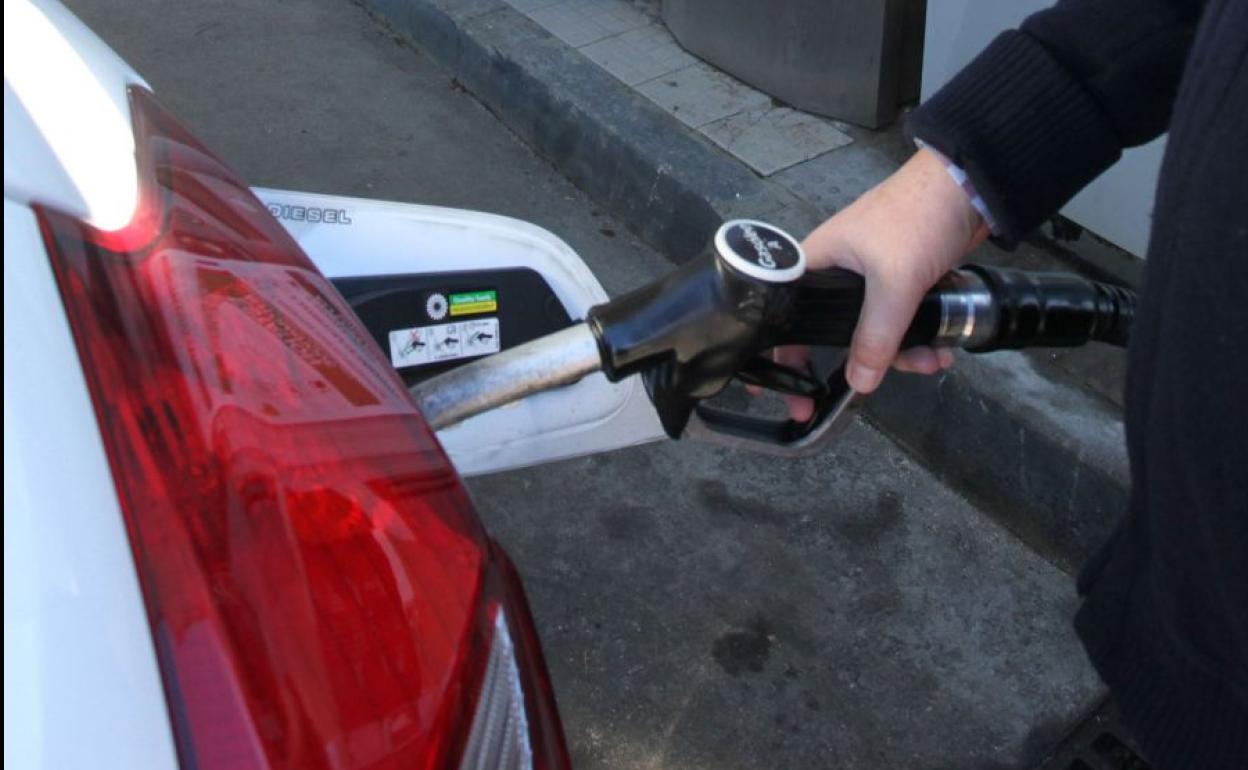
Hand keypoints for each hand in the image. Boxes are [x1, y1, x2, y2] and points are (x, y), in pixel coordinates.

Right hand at [758, 148, 987, 420]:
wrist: (970, 185)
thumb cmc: (918, 218)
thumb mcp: (895, 282)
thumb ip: (875, 336)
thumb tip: (859, 383)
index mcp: (817, 262)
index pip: (786, 315)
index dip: (779, 356)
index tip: (776, 394)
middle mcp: (837, 271)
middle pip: (835, 332)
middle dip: (861, 360)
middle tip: (865, 389)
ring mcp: (872, 277)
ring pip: (874, 331)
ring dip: (902, 352)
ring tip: (931, 360)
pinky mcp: (902, 280)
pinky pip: (900, 321)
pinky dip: (917, 338)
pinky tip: (940, 348)